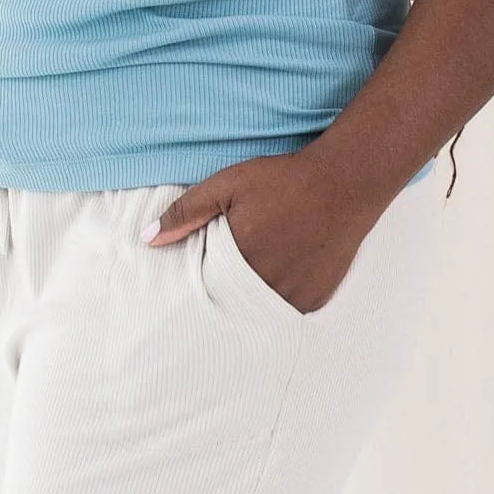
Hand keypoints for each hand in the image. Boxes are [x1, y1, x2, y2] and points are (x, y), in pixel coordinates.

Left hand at [145, 148, 376, 314]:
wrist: (345, 183)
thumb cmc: (285, 180)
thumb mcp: (228, 185)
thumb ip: (186, 213)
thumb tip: (147, 239)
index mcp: (237, 259)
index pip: (202, 289)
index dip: (196, 285)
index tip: (190, 283)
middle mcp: (265, 285)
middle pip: (229, 304)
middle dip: (220, 297)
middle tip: (217, 287)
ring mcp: (292, 296)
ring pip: (257, 312)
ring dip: (247, 303)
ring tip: (247, 285)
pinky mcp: (314, 299)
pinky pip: (285, 312)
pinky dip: (276, 302)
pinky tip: (274, 283)